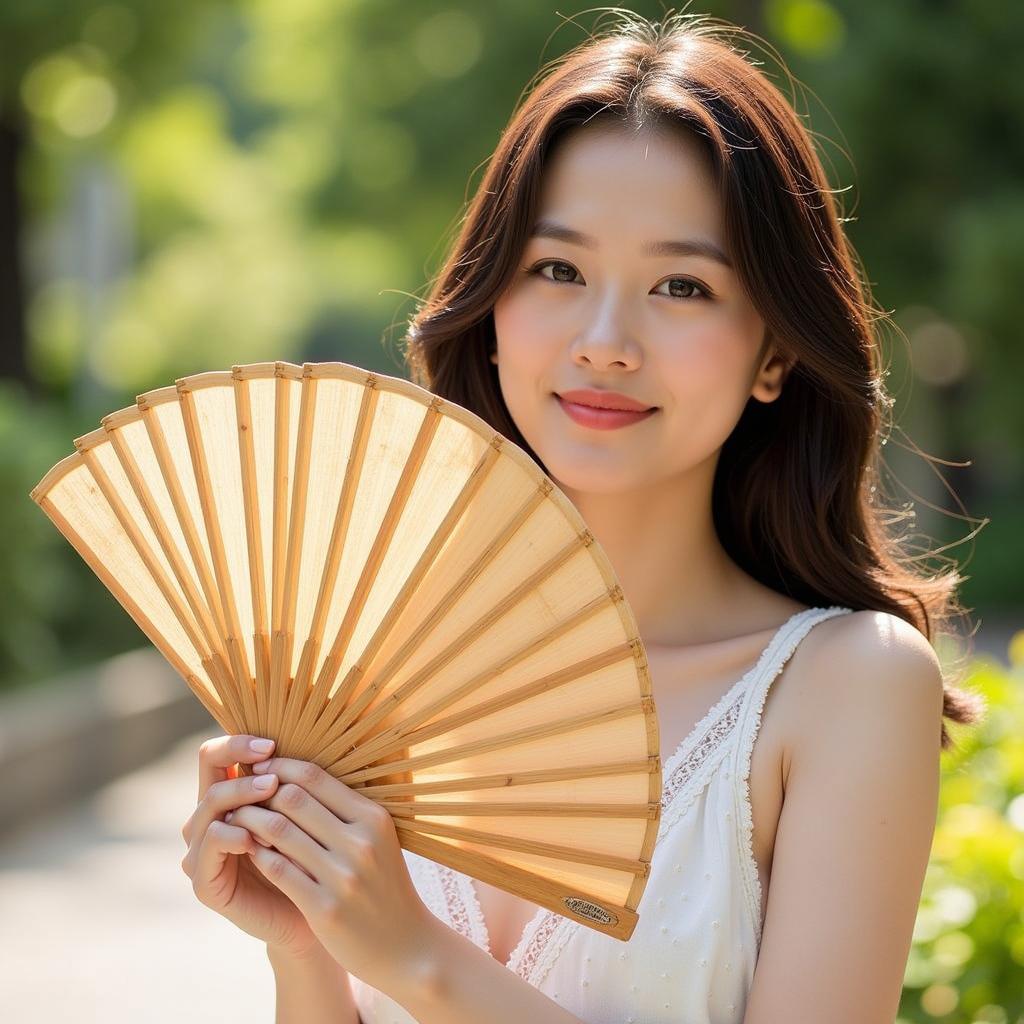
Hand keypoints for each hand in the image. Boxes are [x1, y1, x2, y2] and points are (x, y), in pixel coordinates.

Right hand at [180, 734, 325, 960]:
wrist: (312, 920)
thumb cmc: (314, 859)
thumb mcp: (307, 814)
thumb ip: (296, 782)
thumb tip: (308, 735)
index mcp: (231, 796)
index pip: (218, 754)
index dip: (240, 742)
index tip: (273, 745)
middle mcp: (210, 818)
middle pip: (208, 770)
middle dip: (240, 764)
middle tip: (272, 775)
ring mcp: (202, 850)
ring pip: (208, 806)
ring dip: (240, 796)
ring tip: (271, 793)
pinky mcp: (204, 883)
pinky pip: (209, 848)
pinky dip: (232, 836)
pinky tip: (257, 838)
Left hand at [227, 754, 436, 992]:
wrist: (406, 947)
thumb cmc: (385, 886)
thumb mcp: (379, 839)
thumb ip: (347, 811)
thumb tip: (300, 778)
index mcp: (373, 818)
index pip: (315, 777)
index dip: (281, 767)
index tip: (260, 767)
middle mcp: (360, 842)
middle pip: (293, 799)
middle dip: (260, 791)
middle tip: (241, 792)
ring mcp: (343, 876)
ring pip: (279, 832)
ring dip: (250, 821)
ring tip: (235, 819)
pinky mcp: (325, 908)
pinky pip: (278, 871)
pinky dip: (258, 856)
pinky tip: (249, 851)